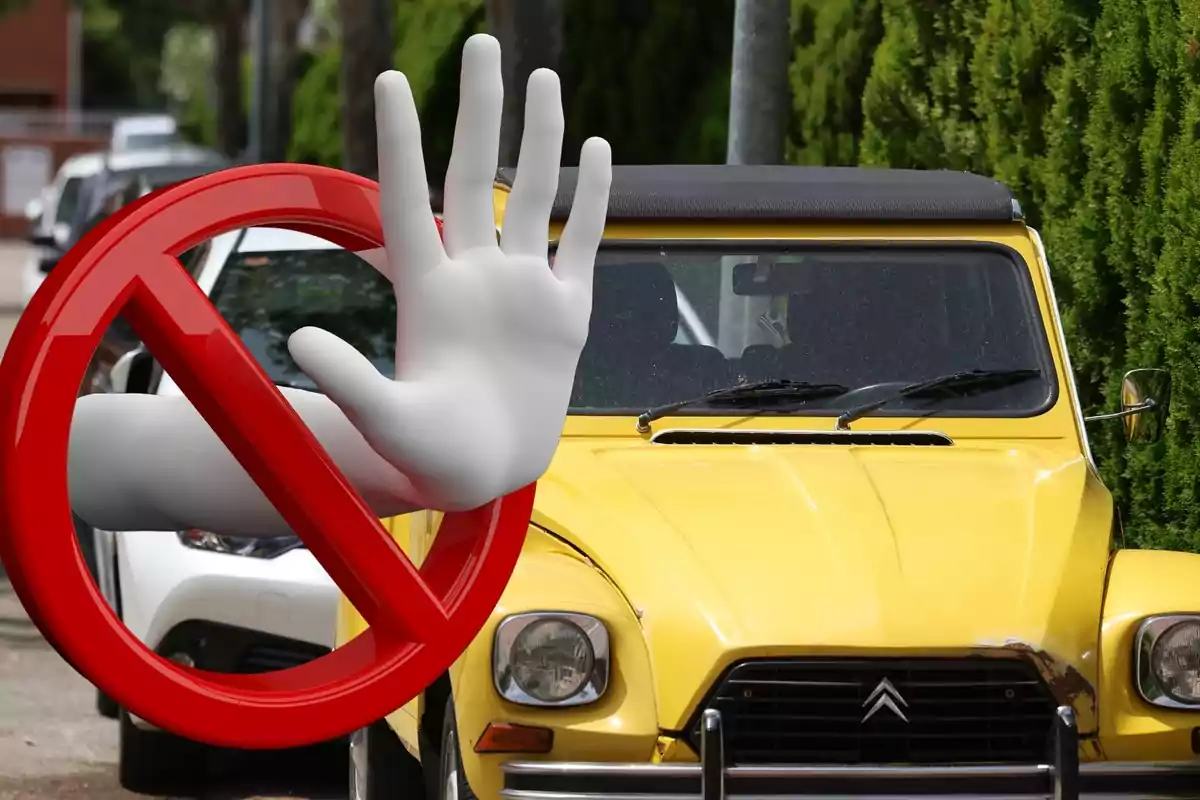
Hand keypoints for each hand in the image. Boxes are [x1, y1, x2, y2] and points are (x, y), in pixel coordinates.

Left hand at [287, 33, 611, 510]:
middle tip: (483, 44)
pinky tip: (599, 151)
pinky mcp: (565, 313)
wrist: (487, 475)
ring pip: (534, 196)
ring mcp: (523, 290)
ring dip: (540, 137)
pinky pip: (581, 243)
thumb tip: (299, 337)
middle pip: (477, 175)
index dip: (401, 139)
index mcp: (427, 290)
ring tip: (542, 77)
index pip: (410, 196)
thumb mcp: (386, 421)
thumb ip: (351, 380)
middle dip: (480, 110)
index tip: (392, 80)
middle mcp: (474, 275)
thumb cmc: (430, 458)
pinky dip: (593, 199)